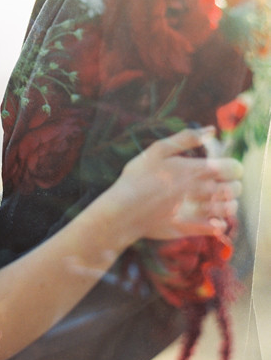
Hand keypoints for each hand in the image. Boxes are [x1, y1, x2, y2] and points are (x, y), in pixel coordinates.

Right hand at [112, 127, 241, 242]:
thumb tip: (210, 130)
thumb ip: (186, 138)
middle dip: (233, 186)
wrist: (124, 210)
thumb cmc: (138, 177)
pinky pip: (217, 229)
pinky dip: (219, 224)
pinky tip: (212, 220)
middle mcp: (202, 191)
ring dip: (228, 204)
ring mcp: (198, 212)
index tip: (224, 168)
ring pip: (229, 210)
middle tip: (221, 185)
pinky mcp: (191, 228)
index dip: (233, 167)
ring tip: (216, 201)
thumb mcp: (158, 150)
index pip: (234, 169)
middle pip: (235, 189)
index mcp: (196, 170)